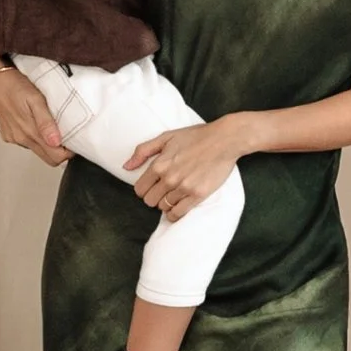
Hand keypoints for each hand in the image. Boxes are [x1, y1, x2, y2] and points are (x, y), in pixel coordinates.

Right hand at [0, 57, 68, 165]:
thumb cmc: (16, 85)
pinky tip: (35, 122)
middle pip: (48, 158)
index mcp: (29, 132)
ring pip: (38, 150)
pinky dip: (35, 137)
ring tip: (52, 124)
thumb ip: (45, 122)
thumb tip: (56, 142)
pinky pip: (27, 143)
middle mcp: (20, 139)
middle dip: (60, 150)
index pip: (55, 157)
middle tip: (67, 133)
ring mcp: (13, 138)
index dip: (68, 152)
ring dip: (48, 143)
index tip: (74, 139)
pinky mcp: (8, 135)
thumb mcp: (35, 99)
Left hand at [125, 117, 245, 218]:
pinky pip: (178, 213)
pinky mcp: (197, 195)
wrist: (224, 140)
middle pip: (149, 201)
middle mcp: (169, 178)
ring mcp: (184, 188)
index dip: (144, 189)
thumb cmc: (195, 136)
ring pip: (163, 207)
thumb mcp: (166, 137)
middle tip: (163, 191)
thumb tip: (126, 166)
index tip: (152, 186)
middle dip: (154, 197)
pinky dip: (174, 214)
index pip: (139, 189)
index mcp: (159, 164)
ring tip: (174, 195)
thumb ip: (143, 151)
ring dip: (166, 203)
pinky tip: (177, 207)